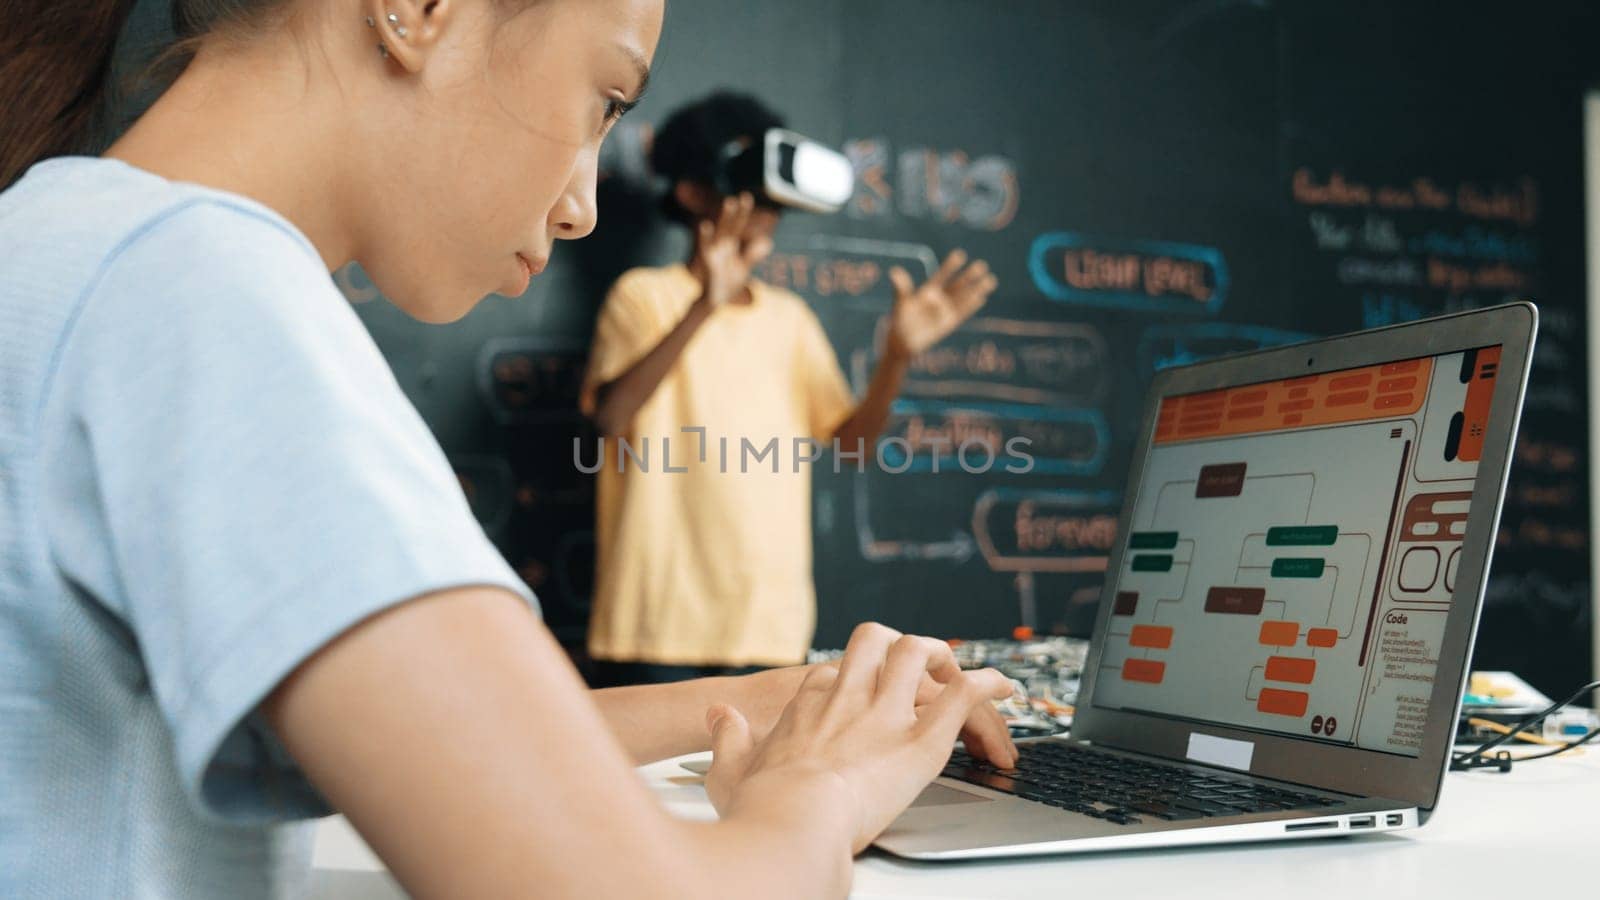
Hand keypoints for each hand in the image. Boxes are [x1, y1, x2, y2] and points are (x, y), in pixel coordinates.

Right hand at [689, 193, 773, 308]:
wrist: (715, 301)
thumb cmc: (728, 284)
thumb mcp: (743, 269)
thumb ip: (752, 255)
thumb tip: (767, 242)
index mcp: (730, 246)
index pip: (737, 226)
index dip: (742, 213)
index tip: (746, 196)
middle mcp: (721, 246)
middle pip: (729, 225)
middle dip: (735, 211)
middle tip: (741, 196)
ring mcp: (714, 253)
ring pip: (719, 232)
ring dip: (724, 217)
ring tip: (729, 202)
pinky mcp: (707, 262)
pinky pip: (705, 247)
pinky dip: (705, 236)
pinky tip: (705, 225)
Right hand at [703, 623, 1013, 853]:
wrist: (791, 823)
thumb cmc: (760, 808)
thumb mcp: (726, 768)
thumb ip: (726, 737)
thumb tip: (717, 714)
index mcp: (807, 702)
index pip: (832, 674)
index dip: (849, 682)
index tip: (859, 698)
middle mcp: (849, 695)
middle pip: (877, 643)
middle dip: (898, 648)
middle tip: (918, 670)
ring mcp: (887, 712)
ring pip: (921, 652)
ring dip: (946, 658)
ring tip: (966, 675)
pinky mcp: (922, 739)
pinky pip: (965, 694)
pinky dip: (989, 685)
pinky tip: (1005, 689)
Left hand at [885, 250, 995, 358]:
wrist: (903, 343)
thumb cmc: (899, 321)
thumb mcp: (900, 302)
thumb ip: (901, 287)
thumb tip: (894, 271)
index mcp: (927, 291)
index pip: (942, 275)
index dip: (950, 266)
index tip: (960, 254)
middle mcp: (939, 299)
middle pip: (957, 284)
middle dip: (969, 275)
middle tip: (982, 264)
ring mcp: (945, 310)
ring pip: (964, 297)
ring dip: (976, 289)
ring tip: (990, 279)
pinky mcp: (949, 322)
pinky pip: (963, 312)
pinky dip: (971, 305)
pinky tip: (981, 298)